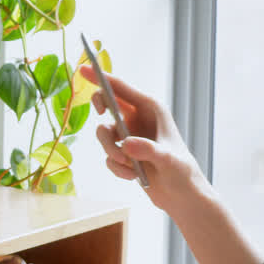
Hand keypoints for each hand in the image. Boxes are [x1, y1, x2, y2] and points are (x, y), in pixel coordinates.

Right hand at [80, 65, 205, 215]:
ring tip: (128, 165)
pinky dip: (117, 167)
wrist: (181, 195)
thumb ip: (148, 150)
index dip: (100, 76)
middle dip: (101, 110)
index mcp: (151, 108)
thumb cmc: (182, 172)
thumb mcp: (168, 160)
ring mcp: (129, 135)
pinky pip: (108, 155)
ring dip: (111, 150)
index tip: (82, 68)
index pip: (120, 87)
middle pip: (107, 102)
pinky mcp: (124, 152)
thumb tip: (125, 145)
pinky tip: (133, 176)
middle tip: (102, 114)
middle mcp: (138, 118)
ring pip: (103, 133)